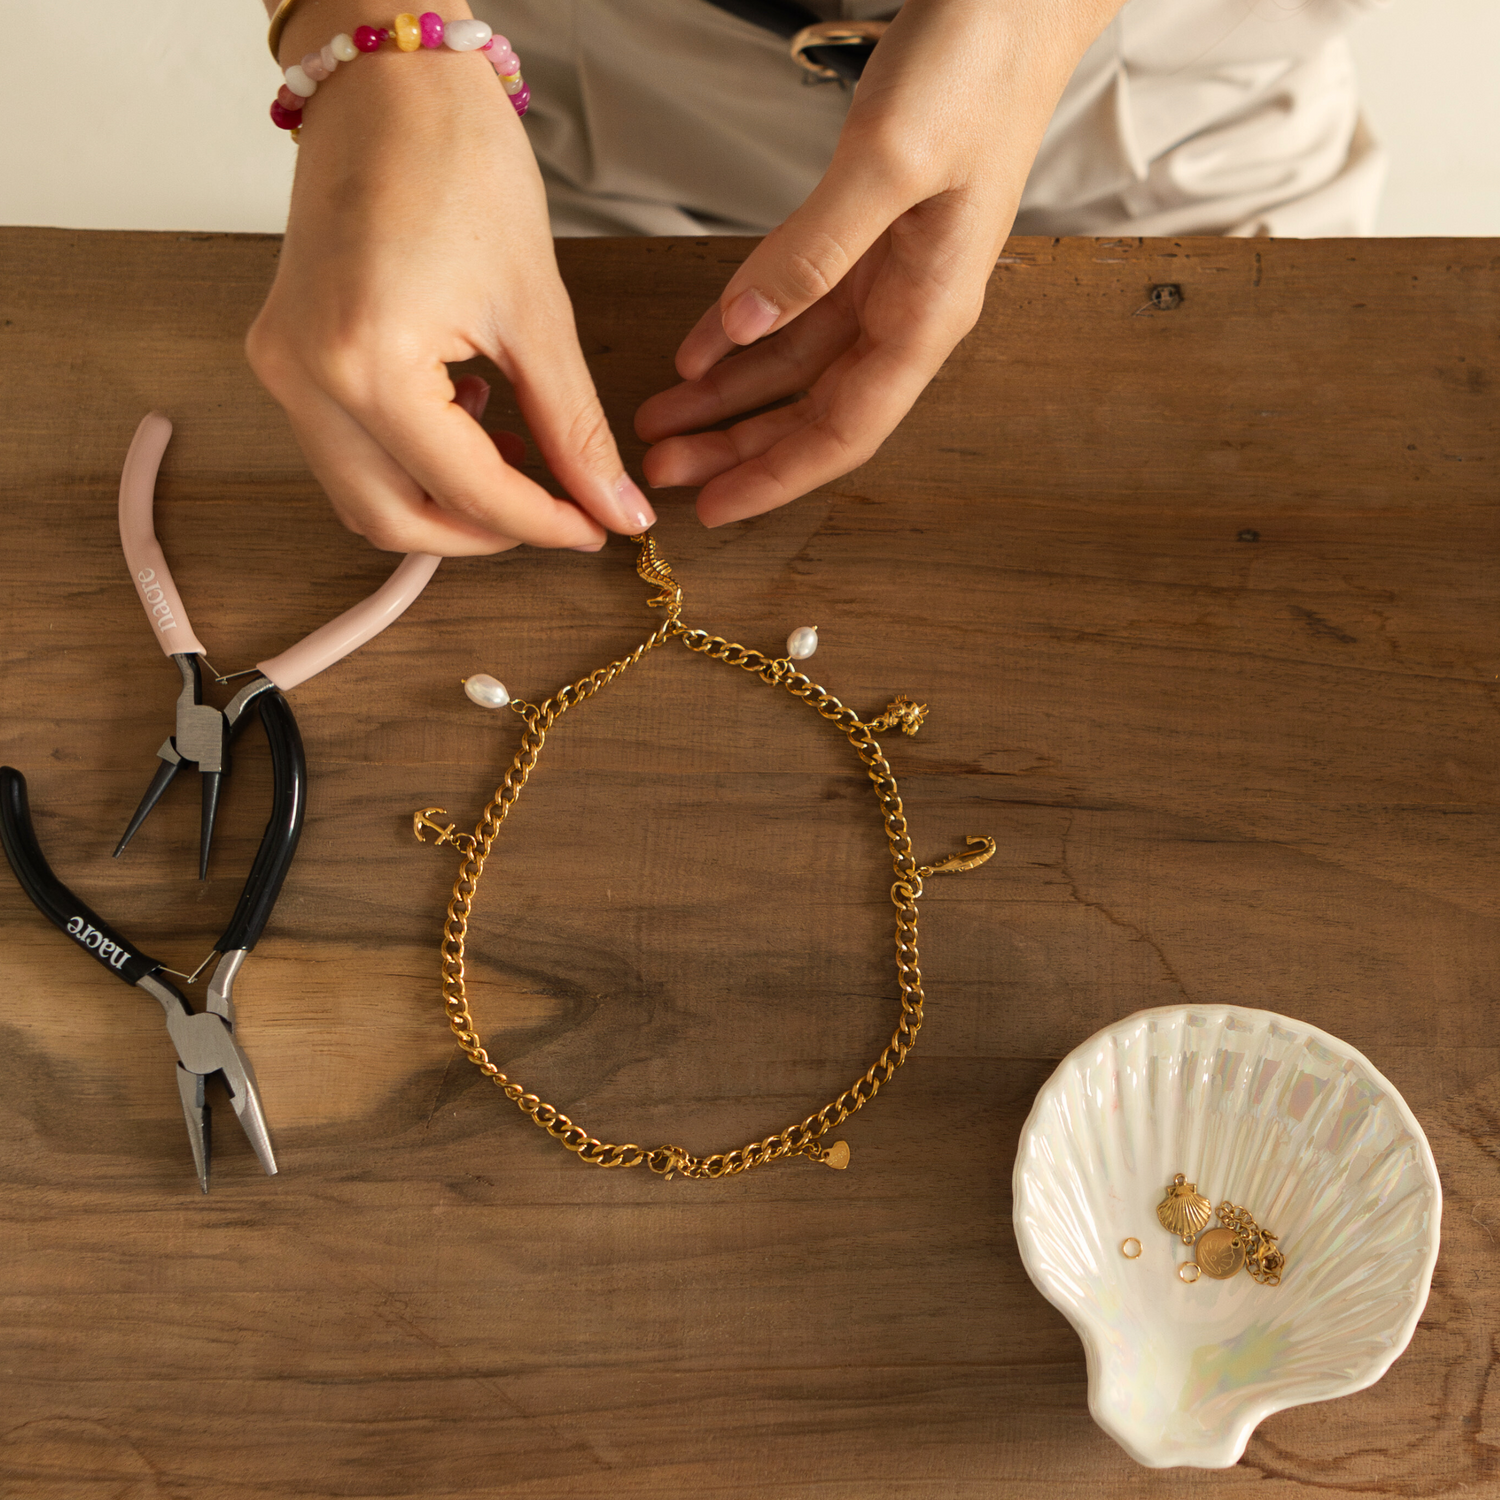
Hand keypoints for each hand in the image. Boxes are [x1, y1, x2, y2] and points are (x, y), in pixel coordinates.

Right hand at [248, 0, 654, 554]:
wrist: (389, 79)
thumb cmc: (459, 160)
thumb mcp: (537, 310)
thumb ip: (575, 427)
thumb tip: (615, 508)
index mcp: (366, 363)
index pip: (465, 492)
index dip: (543, 524)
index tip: (597, 528)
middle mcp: (305, 377)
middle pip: (395, 520)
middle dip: (483, 533)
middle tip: (558, 512)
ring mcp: (283, 366)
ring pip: (363, 495)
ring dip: (443, 502)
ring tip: (518, 461)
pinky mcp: (283, 351)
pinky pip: (345, 449)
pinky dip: (409, 462)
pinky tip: (469, 418)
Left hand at [635, 0, 1119, 527]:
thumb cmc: (977, 66)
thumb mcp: (891, 158)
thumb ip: (815, 250)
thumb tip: (745, 328)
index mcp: (929, 312)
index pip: (845, 428)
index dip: (777, 476)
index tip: (714, 510)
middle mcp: (910, 309)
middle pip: (813, 410)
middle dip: (736, 446)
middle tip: (661, 469)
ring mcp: (890, 276)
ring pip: (796, 365)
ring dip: (728, 397)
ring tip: (661, 420)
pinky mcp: (868, 238)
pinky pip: (795, 307)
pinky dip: (741, 333)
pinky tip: (695, 349)